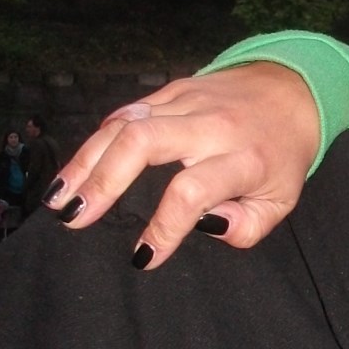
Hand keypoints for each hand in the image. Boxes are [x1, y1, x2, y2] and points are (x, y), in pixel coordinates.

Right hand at [50, 65, 321, 268]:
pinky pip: (125, 113)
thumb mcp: (280, 201)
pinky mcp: (170, 91)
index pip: (193, 191)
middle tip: (76, 218)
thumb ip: (246, 226)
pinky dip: (95, 142)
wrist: (290, 91)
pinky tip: (75, 171)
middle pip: (144, 142)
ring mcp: (187, 102)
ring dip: (85, 162)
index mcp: (244, 158)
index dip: (164, 227)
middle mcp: (211, 126)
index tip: (144, 257)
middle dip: (103, 181)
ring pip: (125, 124)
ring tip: (59, 199)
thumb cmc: (280, 157)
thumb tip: (204, 227)